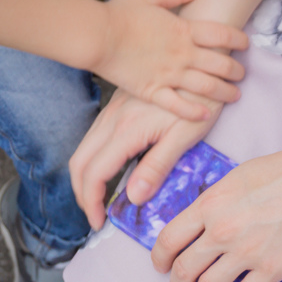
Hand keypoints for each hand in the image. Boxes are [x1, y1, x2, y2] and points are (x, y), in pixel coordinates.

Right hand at [69, 89, 223, 229]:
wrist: (203, 58)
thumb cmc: (201, 98)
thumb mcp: (184, 136)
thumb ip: (157, 166)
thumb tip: (133, 197)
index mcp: (127, 130)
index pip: (95, 173)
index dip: (92, 203)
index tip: (99, 223)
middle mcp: (112, 119)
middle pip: (79, 163)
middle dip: (81, 194)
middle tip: (95, 216)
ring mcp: (112, 110)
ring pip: (83, 149)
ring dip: (85, 178)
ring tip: (99, 201)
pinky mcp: (118, 106)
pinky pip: (94, 138)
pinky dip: (92, 162)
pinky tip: (108, 173)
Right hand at [93, 0, 248, 120]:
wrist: (97, 36)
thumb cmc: (120, 14)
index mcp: (183, 30)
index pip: (221, 34)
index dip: (237, 39)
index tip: (246, 44)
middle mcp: (182, 54)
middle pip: (220, 63)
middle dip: (236, 70)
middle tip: (242, 75)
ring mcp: (169, 75)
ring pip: (206, 87)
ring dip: (224, 93)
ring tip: (235, 96)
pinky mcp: (153, 91)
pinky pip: (178, 105)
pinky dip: (193, 112)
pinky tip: (205, 116)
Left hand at [151, 144, 281, 281]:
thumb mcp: (236, 178)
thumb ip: (215, 202)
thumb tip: (203, 221)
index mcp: (209, 205)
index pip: (169, 239)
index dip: (159, 258)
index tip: (161, 266)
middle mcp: (221, 232)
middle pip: (184, 268)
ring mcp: (245, 253)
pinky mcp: (270, 270)